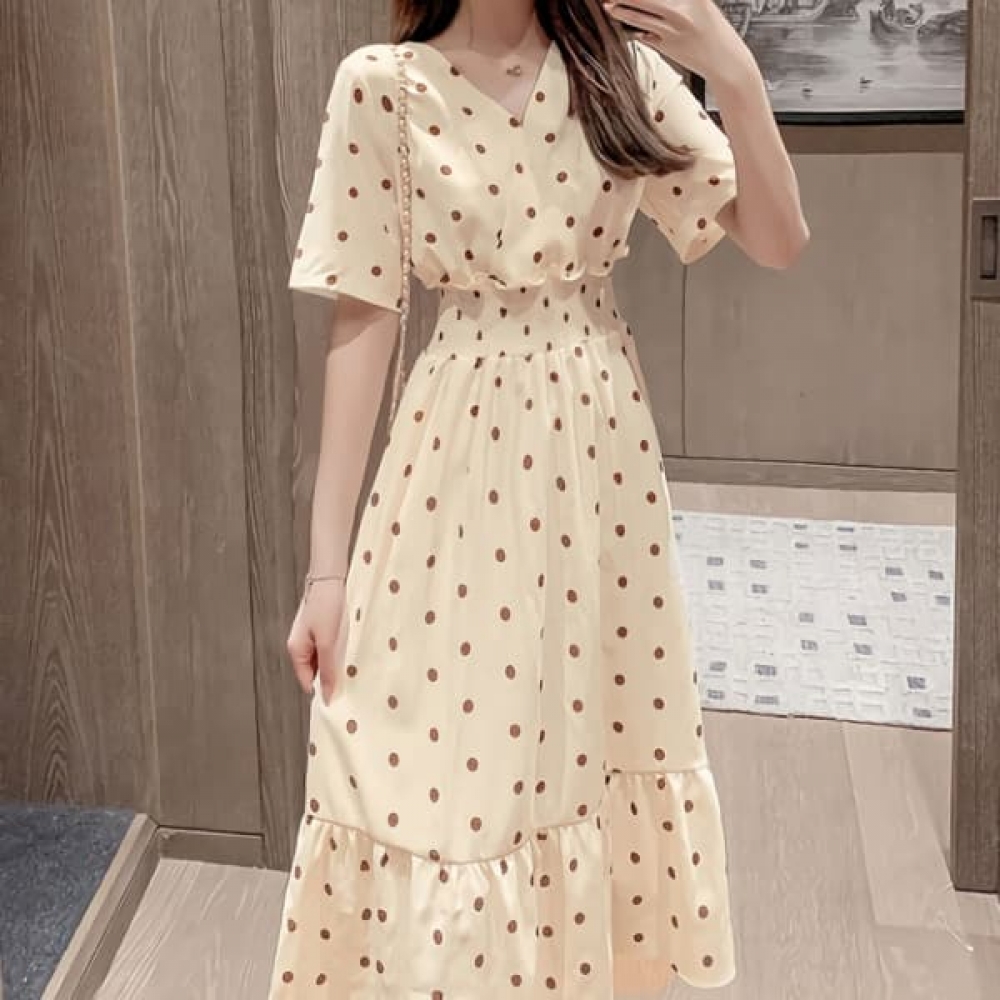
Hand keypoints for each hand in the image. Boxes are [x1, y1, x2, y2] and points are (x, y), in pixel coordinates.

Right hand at [286, 579, 347, 705]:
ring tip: (352, 662)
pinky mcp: (320, 629)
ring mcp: (310, 637)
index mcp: (296, 651)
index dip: (323, 689)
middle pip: (315, 671)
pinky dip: (338, 651)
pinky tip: (350, 648)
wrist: (330, 578)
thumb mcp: (328, 642)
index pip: (307, 681)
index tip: (341, 696)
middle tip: (350, 678)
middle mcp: (300, 646)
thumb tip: (327, 695)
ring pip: (323, 659)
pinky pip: (328, 648)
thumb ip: (328, 669)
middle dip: (331, 676)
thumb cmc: (326, 607)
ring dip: (336, 663)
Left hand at [602, 0, 747, 79]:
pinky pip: (643, 34)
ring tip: (608, 5)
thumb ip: (678, 0)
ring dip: (621, 10)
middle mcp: (681, 10)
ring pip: (639, 17)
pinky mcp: (666, 46)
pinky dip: (633, 27)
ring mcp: (672, 30)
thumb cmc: (712, 29)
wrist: (724, 60)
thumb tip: (650, 1)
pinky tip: (623, 20)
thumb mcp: (701, 3)